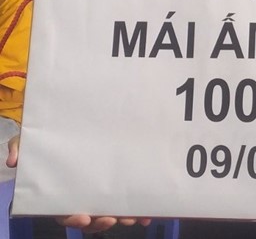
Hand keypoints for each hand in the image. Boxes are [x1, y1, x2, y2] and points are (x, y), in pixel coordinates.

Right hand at [6, 136, 151, 232]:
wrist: (66, 128)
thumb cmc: (47, 139)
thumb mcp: (27, 140)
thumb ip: (19, 148)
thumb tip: (13, 161)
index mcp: (59, 193)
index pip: (63, 214)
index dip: (73, 220)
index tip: (84, 218)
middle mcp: (79, 196)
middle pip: (90, 218)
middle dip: (101, 222)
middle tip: (111, 218)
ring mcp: (98, 192)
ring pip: (109, 213)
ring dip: (121, 218)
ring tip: (132, 216)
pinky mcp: (114, 185)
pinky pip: (125, 201)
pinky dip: (136, 209)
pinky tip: (148, 212)